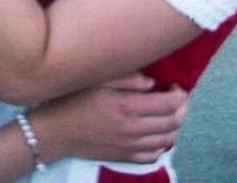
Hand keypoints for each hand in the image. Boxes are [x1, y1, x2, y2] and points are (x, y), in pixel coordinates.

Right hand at [32, 74, 187, 163]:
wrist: (54, 131)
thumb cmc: (73, 99)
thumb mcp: (97, 79)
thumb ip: (127, 78)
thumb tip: (152, 82)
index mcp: (128, 106)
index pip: (170, 103)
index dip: (180, 94)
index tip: (176, 86)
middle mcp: (134, 128)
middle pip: (173, 122)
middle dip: (182, 109)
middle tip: (178, 98)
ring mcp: (130, 146)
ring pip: (168, 139)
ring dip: (175, 126)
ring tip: (170, 113)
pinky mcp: (125, 157)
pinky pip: (154, 155)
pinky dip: (163, 144)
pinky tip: (158, 134)